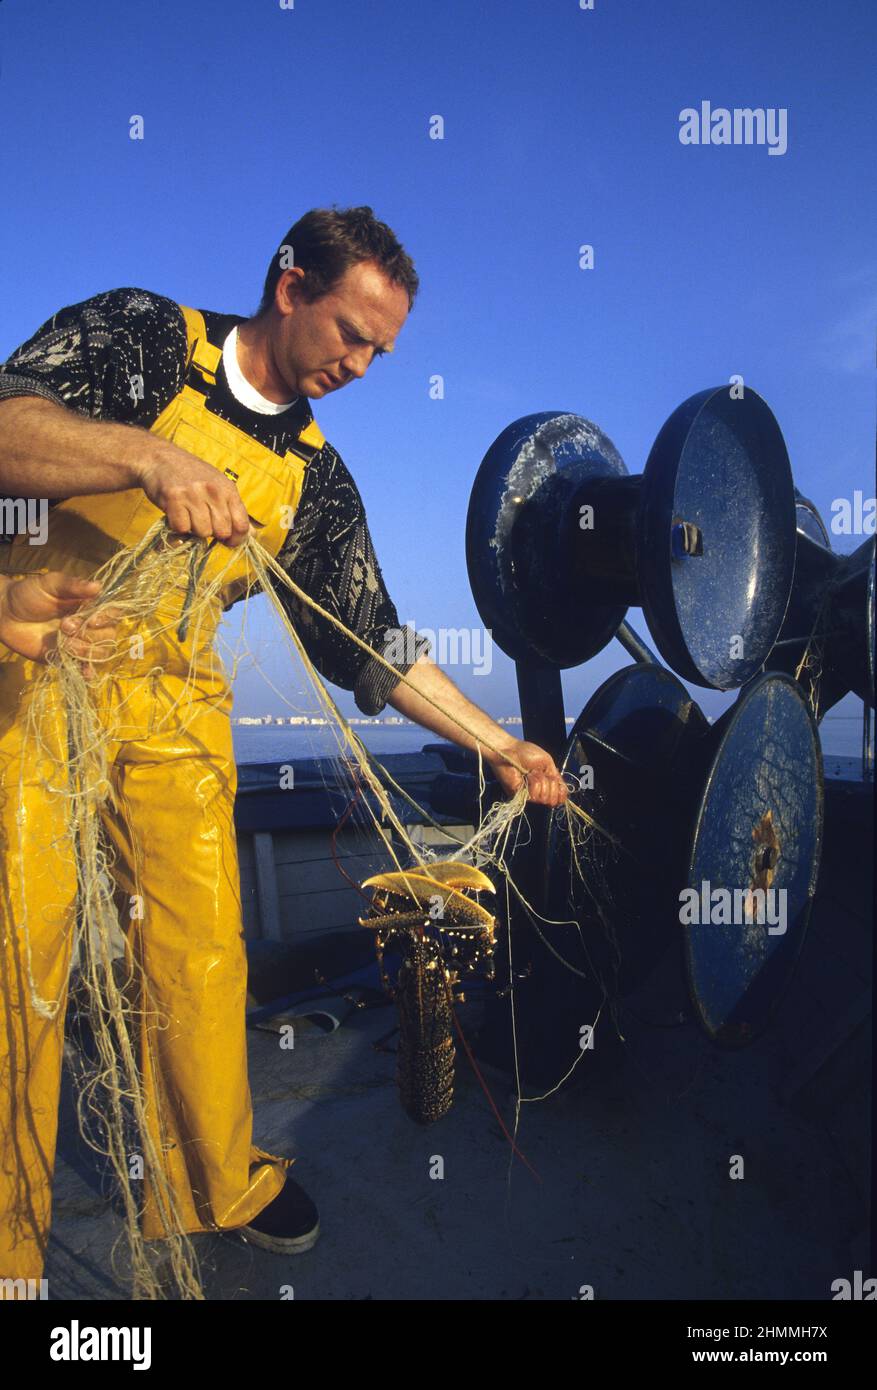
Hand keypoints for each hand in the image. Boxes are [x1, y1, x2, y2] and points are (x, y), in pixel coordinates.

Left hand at [0, 572, 121, 677]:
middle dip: (89, 634)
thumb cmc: (28, 594)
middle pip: (108, 635)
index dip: (106, 618)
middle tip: (64, 626)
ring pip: (99, 653)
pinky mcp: (67, 658)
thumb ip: (72, 585)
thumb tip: (98, 586)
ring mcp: (79, 643)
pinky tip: (85, 673)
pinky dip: (87, 672)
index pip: (112, 613)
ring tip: (64, 643)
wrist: (5, 614)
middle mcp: (89, 625)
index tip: (92, 619)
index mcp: (90, 605)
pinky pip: (84, 668)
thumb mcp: (50, 583)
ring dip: (86, 651)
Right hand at [136, 442, 251, 546]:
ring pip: (202, 532)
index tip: (228, 541)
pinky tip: (176, 513)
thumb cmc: (191, 476)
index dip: (236, 539)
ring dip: (194, 530)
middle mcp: (214, 491)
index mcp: (228, 489)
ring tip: (188, 514)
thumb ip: (234, 510)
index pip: (242, 525)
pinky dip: (177, 527)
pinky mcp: (174, 498)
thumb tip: (253, 533)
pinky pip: (182, 528)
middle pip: (222, 532)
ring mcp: (194, 494)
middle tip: (202, 522)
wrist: (159, 458)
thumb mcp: (218, 487)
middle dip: (213, 534)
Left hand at [487, 738, 568, 806]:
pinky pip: (534, 795)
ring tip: (532, 772)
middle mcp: (538, 791)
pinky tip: (528, 775)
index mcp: (546, 783)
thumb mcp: (548, 763)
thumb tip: (562, 795)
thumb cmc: (526, 752)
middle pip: (552, 800)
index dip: (562, 793)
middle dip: (551, 785)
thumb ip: (556, 778)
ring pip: (544, 798)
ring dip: (541, 782)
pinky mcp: (519, 795)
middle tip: (541, 773)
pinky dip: (534, 783)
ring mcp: (528, 794)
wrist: (510, 749)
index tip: (557, 782)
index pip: (559, 797)